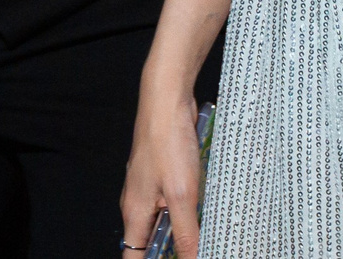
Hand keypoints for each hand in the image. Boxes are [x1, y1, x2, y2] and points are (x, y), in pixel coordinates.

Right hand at [120, 90, 204, 258]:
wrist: (167, 99)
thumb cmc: (168, 142)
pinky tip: (208, 212)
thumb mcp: (181, 195)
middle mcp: (138, 203)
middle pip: (150, 243)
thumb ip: (185, 233)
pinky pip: (174, 203)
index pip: (133, 257)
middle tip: (199, 250)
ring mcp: (150, 188)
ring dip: (184, 233)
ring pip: (164, 222)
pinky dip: (189, 213)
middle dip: (172, 253)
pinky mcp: (164, 175)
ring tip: (208, 238)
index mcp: (134, 213)